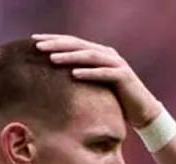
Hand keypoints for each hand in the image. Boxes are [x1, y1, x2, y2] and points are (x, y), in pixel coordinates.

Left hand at [32, 34, 163, 127]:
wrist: (142, 111)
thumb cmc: (115, 100)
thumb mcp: (94, 86)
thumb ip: (80, 77)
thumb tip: (53, 80)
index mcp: (99, 53)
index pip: (72, 43)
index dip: (54, 40)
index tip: (33, 41)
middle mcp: (108, 54)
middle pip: (79, 45)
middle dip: (57, 45)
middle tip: (37, 46)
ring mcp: (117, 64)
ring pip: (90, 56)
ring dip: (70, 57)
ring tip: (52, 58)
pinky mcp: (124, 77)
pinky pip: (104, 73)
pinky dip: (89, 73)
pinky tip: (74, 74)